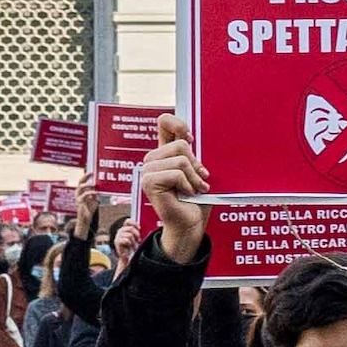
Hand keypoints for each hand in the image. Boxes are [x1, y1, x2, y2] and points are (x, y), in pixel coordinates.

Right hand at [138, 120, 211, 266]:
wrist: (191, 224)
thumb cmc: (196, 201)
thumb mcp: (197, 171)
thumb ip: (190, 153)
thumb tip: (188, 137)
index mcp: (164, 153)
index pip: (165, 122)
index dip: (179, 124)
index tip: (191, 139)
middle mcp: (153, 160)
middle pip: (180, 144)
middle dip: (195, 164)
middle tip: (198, 180)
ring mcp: (148, 171)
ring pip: (180, 159)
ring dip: (193, 177)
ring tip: (194, 189)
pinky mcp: (149, 182)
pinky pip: (176, 173)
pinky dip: (187, 185)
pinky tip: (186, 194)